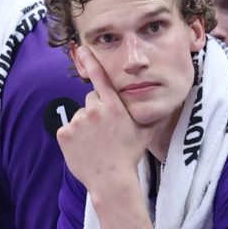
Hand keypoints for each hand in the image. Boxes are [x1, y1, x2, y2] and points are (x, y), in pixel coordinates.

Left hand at [58, 47, 149, 194]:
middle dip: (96, 110)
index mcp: (113, 106)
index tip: (80, 48)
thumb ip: (149, 114)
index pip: (100, 78)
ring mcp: (77, 121)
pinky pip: (67, 130)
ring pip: (80, 116)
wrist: (111, 180)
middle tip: (104, 131)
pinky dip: (72, 138)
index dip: (90, 61)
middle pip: (91, 100)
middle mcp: (94, 110)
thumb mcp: (144, 132)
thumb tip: (163, 104)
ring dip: (85, 126)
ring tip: (95, 144)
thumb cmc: (129, 156)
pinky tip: (83, 149)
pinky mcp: (64, 133)